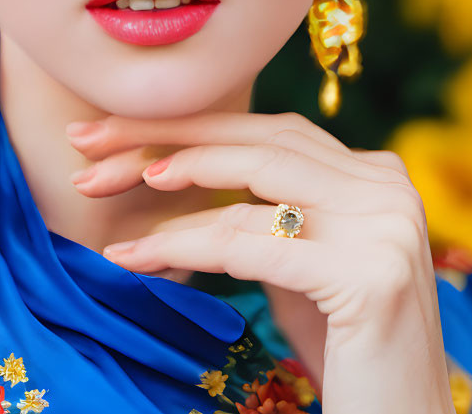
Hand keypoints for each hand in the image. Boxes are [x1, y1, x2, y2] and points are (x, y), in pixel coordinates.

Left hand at [66, 110, 455, 413]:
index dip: (184, 125)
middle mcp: (387, 185)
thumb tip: (169, 161)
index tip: (106, 130)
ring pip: (251, 180)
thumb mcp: (295, 257)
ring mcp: (385, 225)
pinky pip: (251, 243)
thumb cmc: (338, 346)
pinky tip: (133, 256)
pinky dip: (182, 243)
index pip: (264, 129)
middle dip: (162, 136)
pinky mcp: (370, 274)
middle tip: (84, 144)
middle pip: (254, 140)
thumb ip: (262, 205)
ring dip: (165, 177)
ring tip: (99, 184)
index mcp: (372, 171)